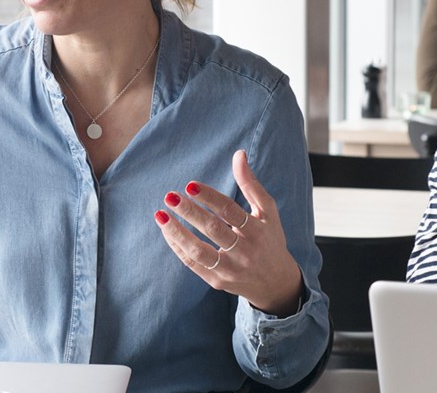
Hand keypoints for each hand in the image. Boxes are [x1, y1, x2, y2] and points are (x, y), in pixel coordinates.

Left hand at [154, 149, 303, 315]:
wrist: (275, 282)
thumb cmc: (269, 239)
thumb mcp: (267, 211)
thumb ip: (250, 184)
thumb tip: (238, 154)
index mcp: (257, 230)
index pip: (230, 211)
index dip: (210, 197)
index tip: (190, 185)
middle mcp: (245, 251)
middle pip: (213, 230)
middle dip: (189, 212)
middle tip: (170, 196)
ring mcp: (230, 269)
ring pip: (200, 252)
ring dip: (177, 233)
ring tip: (161, 215)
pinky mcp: (217, 281)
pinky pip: (193, 265)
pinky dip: (178, 247)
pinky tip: (167, 231)